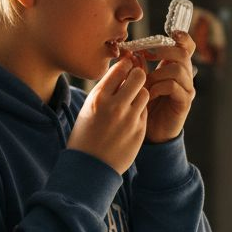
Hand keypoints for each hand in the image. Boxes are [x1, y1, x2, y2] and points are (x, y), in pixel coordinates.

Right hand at [67, 55, 148, 174]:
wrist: (89, 166)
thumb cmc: (85, 135)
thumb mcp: (88, 108)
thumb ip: (105, 90)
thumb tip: (122, 71)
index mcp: (99, 98)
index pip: (120, 68)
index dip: (126, 64)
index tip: (126, 66)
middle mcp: (115, 106)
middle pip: (139, 76)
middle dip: (138, 75)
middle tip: (134, 80)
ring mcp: (129, 119)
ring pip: (145, 92)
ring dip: (140, 93)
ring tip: (132, 100)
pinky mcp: (139, 130)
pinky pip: (145, 111)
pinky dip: (140, 110)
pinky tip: (131, 116)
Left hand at [137, 31, 195, 142]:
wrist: (151, 133)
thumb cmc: (145, 105)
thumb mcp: (141, 82)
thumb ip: (139, 66)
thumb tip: (129, 50)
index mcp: (176, 67)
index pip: (186, 46)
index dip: (182, 37)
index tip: (169, 34)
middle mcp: (185, 76)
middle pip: (183, 53)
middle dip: (163, 51)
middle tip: (148, 56)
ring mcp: (186, 89)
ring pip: (177, 69)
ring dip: (157, 73)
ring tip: (146, 83)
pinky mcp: (184, 102)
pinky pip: (173, 86)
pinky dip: (158, 87)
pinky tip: (149, 95)